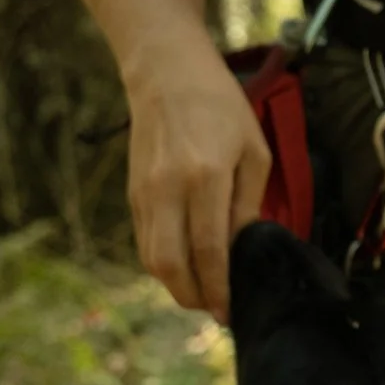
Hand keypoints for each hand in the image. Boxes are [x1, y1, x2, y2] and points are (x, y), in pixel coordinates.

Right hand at [123, 36, 270, 322]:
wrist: (166, 73)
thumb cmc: (220, 107)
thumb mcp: (253, 151)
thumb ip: (248, 202)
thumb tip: (243, 247)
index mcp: (204, 177)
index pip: (209, 250)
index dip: (220, 288)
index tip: (232, 311)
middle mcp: (167, 189)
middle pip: (170, 265)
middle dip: (193, 296)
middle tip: (218, 309)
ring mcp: (143, 192)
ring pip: (151, 259)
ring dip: (176, 284)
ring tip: (204, 293)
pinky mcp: (132, 192)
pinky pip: (144, 240)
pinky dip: (164, 262)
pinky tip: (186, 265)